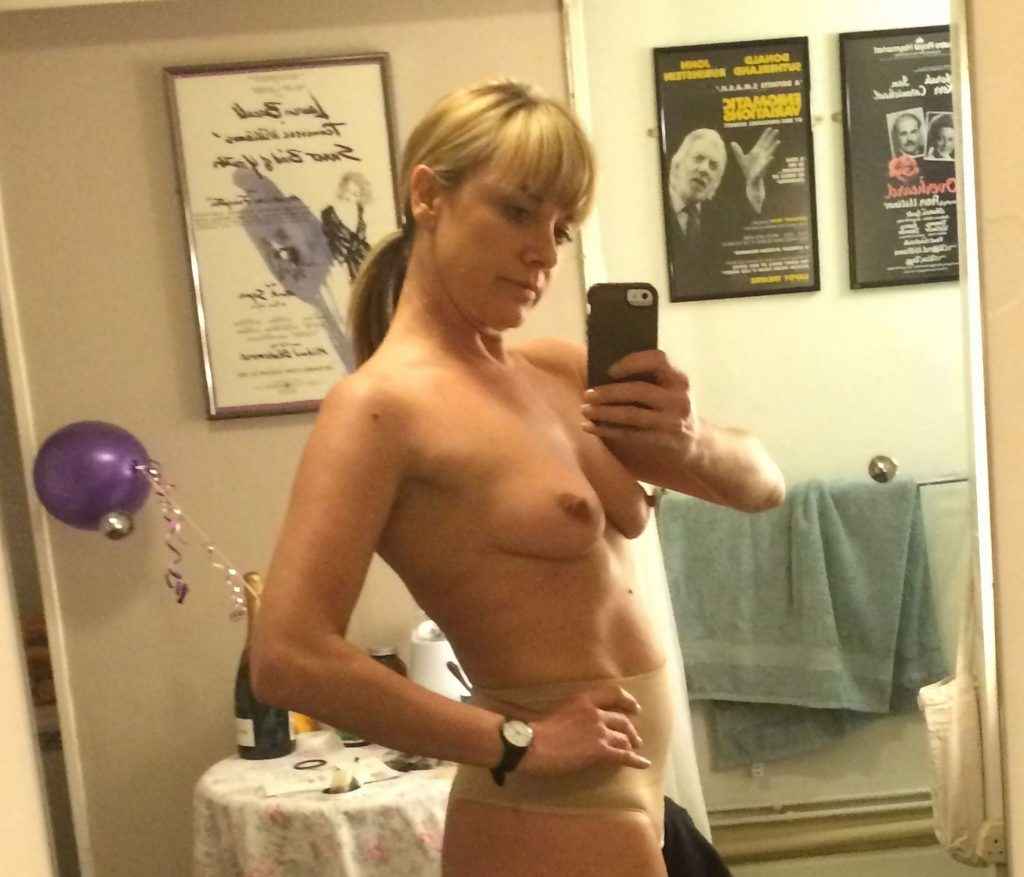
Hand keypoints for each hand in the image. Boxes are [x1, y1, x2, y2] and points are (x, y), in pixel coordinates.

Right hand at [517, 684, 649, 775]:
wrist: (532, 744)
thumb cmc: (537, 729)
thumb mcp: (558, 710)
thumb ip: (572, 713)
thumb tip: (575, 722)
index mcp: (583, 699)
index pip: (613, 693)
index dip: (627, 700)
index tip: (634, 707)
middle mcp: (595, 713)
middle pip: (622, 720)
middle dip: (631, 729)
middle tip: (635, 737)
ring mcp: (599, 732)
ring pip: (623, 738)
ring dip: (631, 745)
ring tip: (634, 750)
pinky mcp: (599, 751)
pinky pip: (623, 756)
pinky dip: (635, 760)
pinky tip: (643, 764)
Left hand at [581, 349, 698, 458]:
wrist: (696, 440)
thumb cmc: (671, 406)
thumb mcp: (669, 388)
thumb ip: (648, 377)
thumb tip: (603, 372)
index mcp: (680, 378)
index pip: (658, 360)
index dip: (632, 362)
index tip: (609, 370)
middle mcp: (679, 398)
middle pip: (639, 390)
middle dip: (609, 392)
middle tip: (587, 394)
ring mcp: (672, 421)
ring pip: (631, 415)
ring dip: (603, 412)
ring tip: (584, 410)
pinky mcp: (663, 440)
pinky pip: (629, 434)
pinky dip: (606, 430)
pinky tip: (589, 427)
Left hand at [729, 126, 780, 185]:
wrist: (751, 179)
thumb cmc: (747, 169)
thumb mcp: (741, 159)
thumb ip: (737, 151)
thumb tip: (732, 142)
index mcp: (756, 151)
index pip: (762, 141)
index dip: (765, 135)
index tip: (770, 128)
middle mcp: (761, 154)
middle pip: (767, 144)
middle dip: (771, 137)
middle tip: (776, 130)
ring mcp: (763, 160)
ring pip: (769, 152)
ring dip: (774, 147)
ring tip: (778, 141)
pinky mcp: (763, 168)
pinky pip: (766, 164)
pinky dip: (769, 161)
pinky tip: (772, 157)